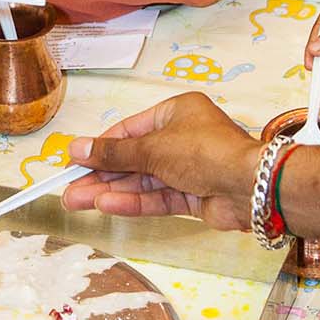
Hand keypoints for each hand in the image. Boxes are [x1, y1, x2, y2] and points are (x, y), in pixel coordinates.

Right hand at [64, 93, 258, 222]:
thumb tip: (76, 147)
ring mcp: (188, 169)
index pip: (129, 131)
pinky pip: (157, 197)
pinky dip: (133, 201)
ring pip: (142, 181)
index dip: (100, 147)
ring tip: (77, 202)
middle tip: (69, 190)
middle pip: (133, 158)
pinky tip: (106, 206)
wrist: (250, 186)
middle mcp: (182, 138)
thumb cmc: (204, 151)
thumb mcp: (152, 148)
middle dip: (101, 175)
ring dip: (111, 191)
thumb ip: (113, 153)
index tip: (73, 162)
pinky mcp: (193, 196)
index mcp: (176, 113)